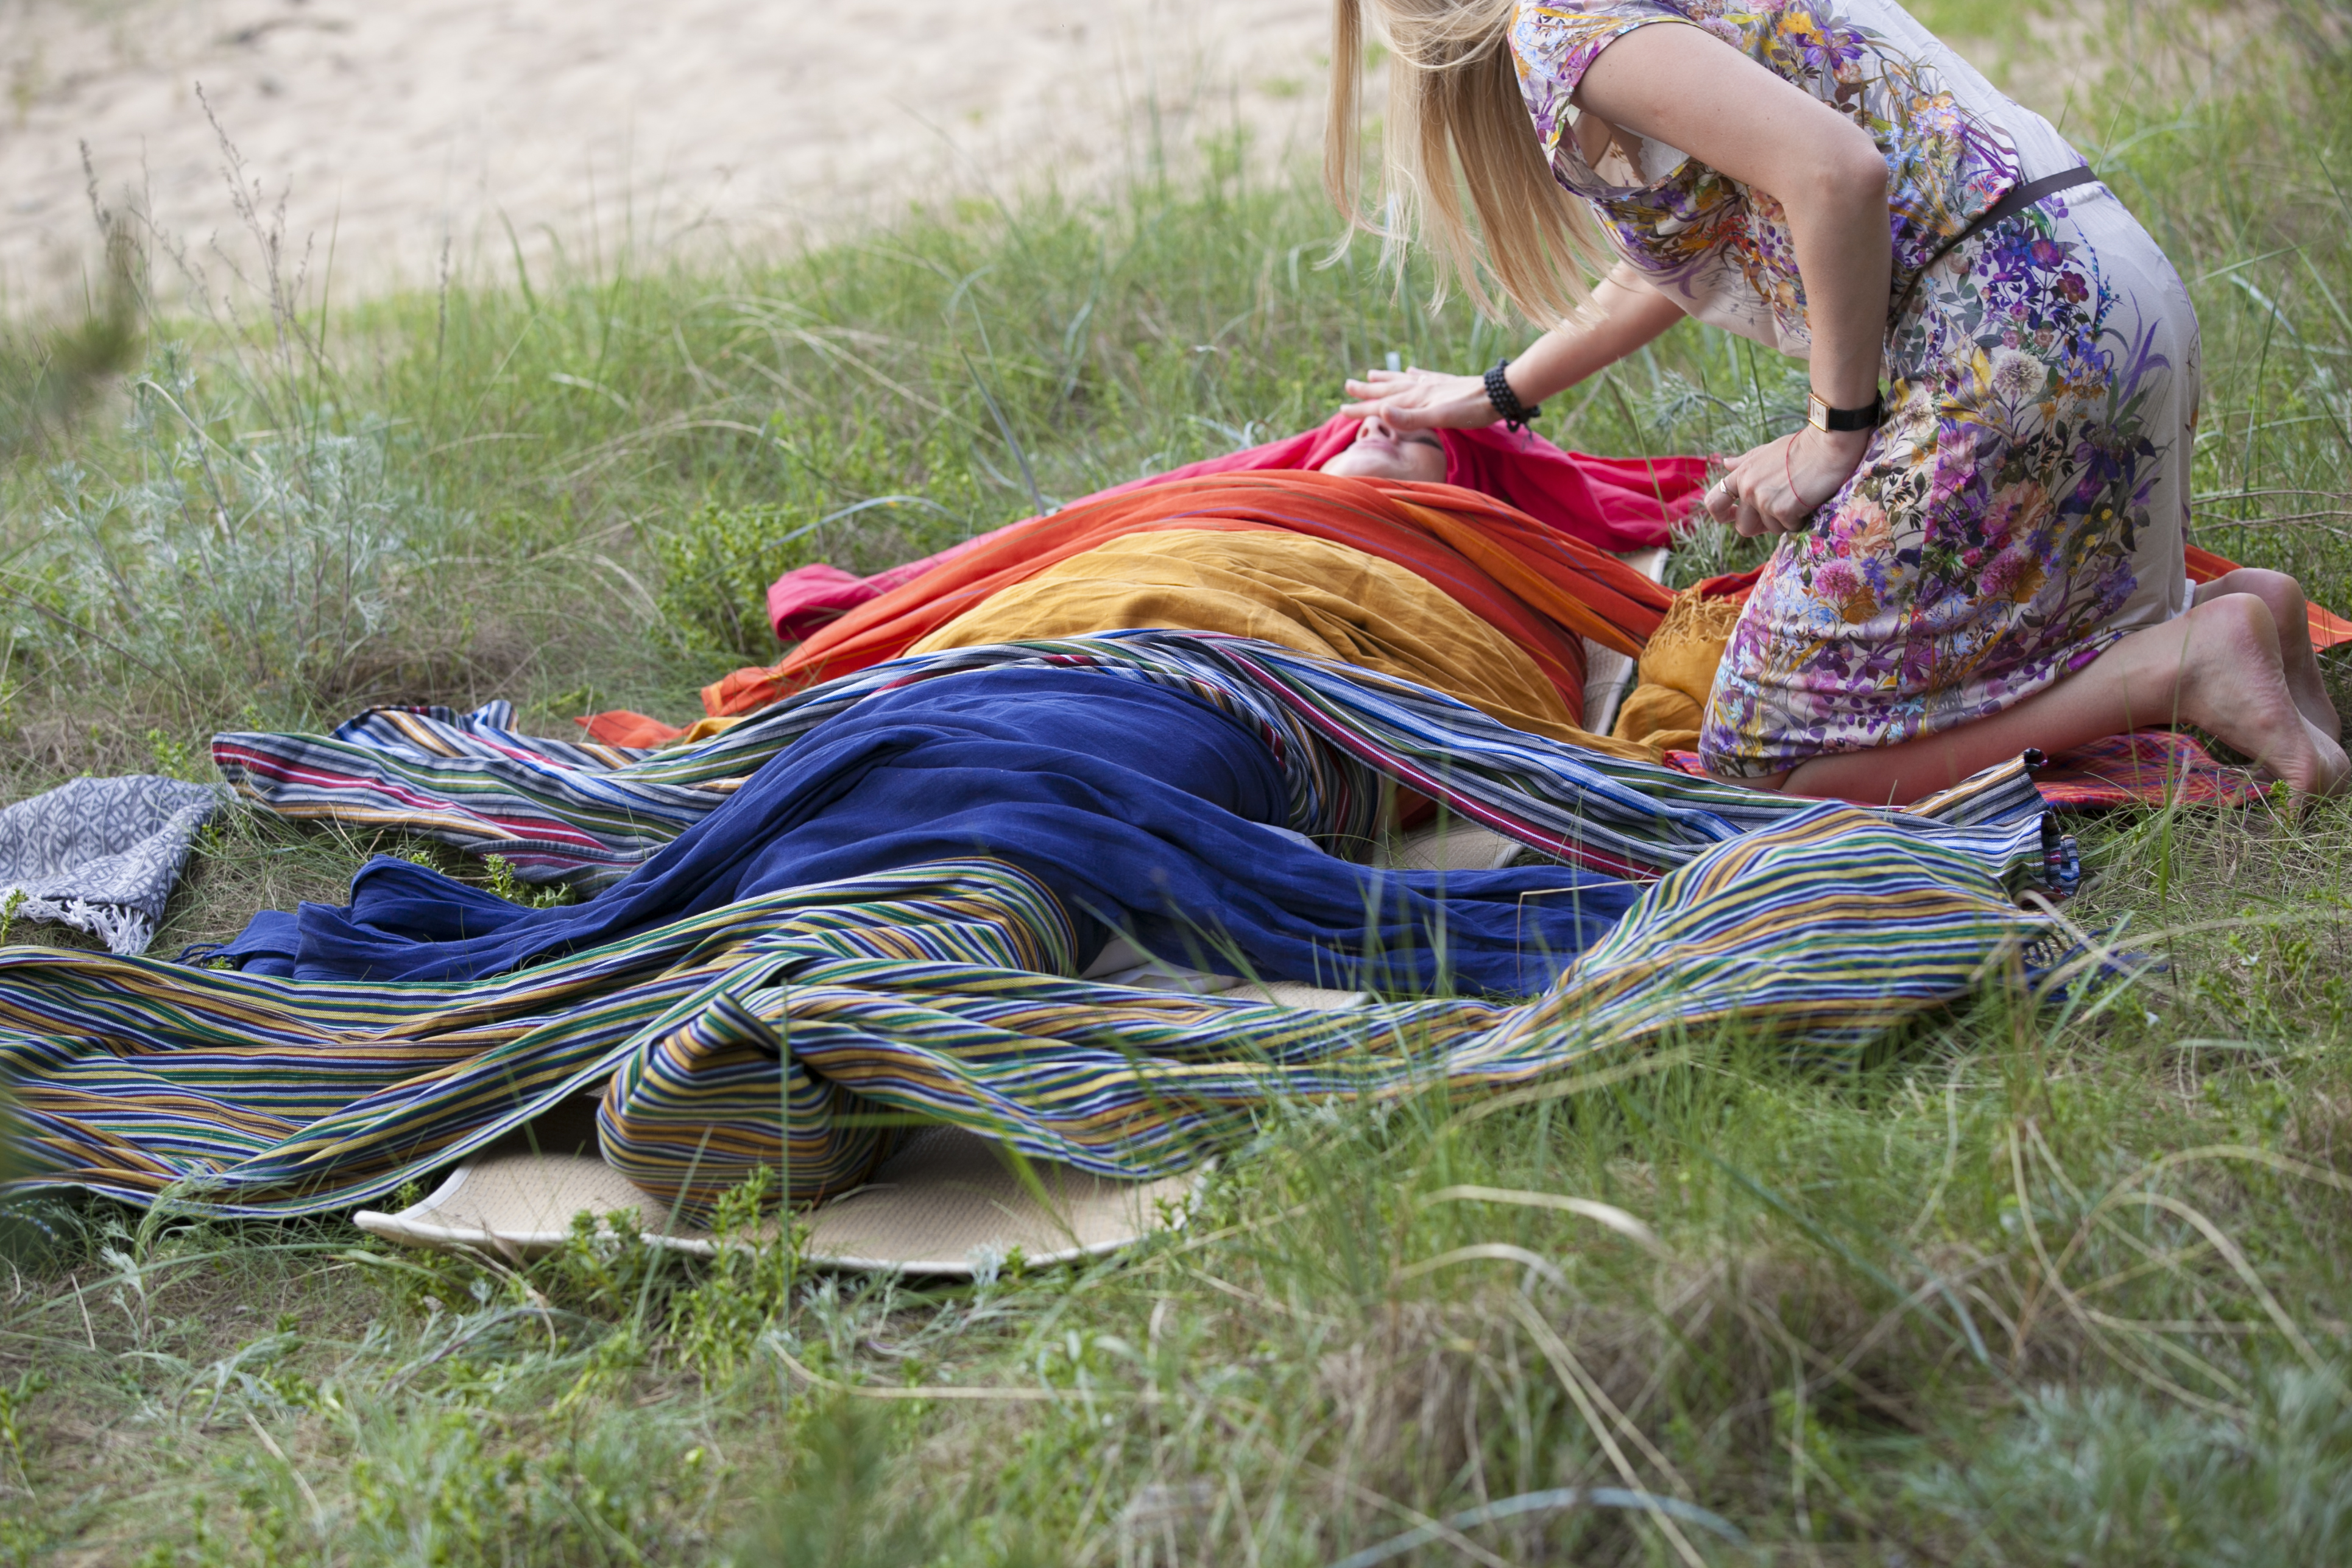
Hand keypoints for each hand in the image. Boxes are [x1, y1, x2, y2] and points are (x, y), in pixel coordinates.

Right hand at [1338, 365, 1502, 430]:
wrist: (1500, 393)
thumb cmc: (1471, 410)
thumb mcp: (1439, 418)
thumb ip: (1409, 418)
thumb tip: (1380, 412)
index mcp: (1416, 398)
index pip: (1382, 405)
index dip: (1361, 408)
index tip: (1341, 409)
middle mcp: (1421, 388)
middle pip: (1388, 388)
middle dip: (1367, 390)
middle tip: (1348, 386)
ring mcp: (1434, 384)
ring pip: (1403, 380)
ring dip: (1386, 378)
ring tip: (1371, 373)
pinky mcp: (1446, 383)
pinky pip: (1424, 376)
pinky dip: (1414, 374)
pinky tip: (1411, 371)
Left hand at [1703, 426, 1871, 536]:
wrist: (1828, 444)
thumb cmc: (1802, 447)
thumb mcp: (1767, 451)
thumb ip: (1745, 462)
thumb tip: (1725, 463)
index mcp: (1741, 474)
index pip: (1714, 502)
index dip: (1720, 515)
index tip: (1731, 517)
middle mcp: (1748, 488)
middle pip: (1743, 526)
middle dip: (1761, 526)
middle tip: (1780, 513)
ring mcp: (1763, 500)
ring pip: (1769, 529)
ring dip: (1785, 521)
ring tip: (1799, 499)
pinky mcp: (1782, 510)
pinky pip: (1788, 528)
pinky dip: (1800, 520)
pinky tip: (1809, 500)